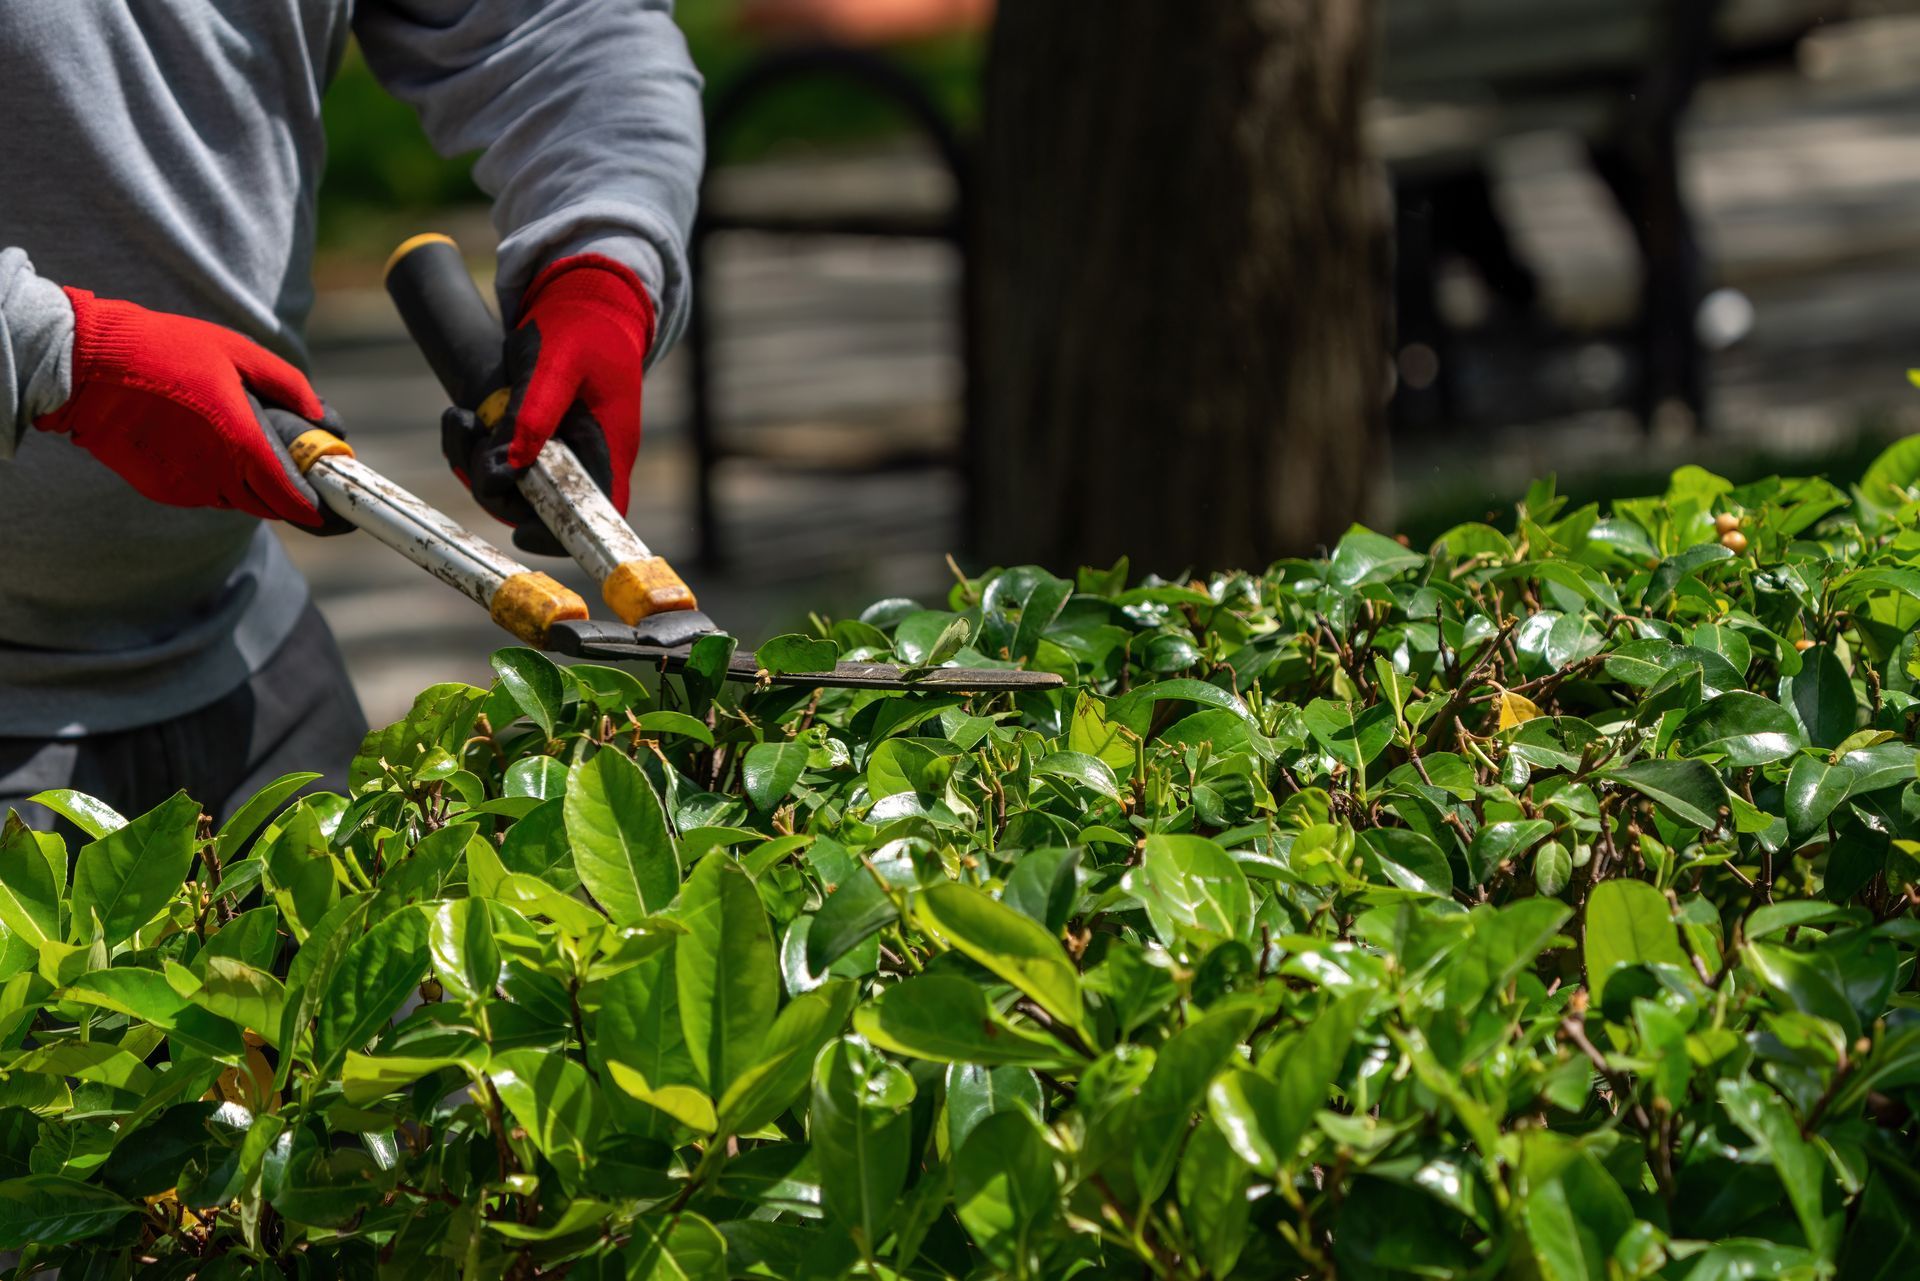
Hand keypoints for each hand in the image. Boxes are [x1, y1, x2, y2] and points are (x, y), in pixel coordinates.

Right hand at [31, 287, 346, 531]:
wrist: (85, 364)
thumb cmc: (164, 350)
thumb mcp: (237, 352)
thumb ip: (286, 385)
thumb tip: (320, 414)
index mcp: (240, 444)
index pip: (289, 500)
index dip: (315, 510)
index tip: (329, 507)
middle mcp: (215, 475)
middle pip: (267, 506)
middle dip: (287, 495)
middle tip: (296, 471)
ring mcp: (185, 486)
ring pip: (236, 501)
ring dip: (250, 485)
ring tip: (246, 445)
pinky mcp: (160, 488)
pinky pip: (203, 493)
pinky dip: (216, 479)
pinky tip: (205, 445)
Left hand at [442, 254, 653, 555]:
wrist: (584, 303)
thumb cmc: (580, 328)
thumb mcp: (555, 362)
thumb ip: (532, 413)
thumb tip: (504, 469)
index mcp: (608, 449)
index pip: (594, 516)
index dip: (558, 535)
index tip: (518, 531)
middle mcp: (587, 462)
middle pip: (539, 509)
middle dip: (492, 483)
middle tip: (466, 431)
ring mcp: (561, 456)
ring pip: (512, 490)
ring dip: (474, 462)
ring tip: (458, 417)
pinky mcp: (538, 446)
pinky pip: (501, 468)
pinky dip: (473, 449)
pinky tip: (462, 419)